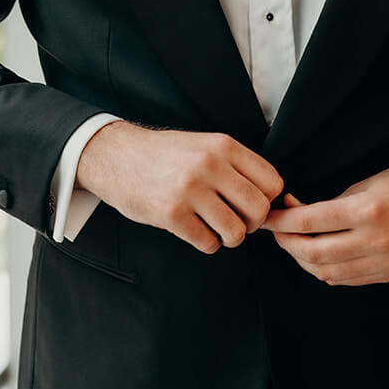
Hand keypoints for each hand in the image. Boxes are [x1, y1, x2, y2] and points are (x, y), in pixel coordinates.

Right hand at [75, 122, 284, 255]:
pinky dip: (207, 244)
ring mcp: (190, 190)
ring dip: (230, 237)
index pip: (272, 182)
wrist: (116, 156)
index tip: (252, 205)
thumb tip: (269, 196)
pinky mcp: (171, 214)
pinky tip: (197, 231)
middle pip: (259, 209)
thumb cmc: (165, 155)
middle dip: (252, 224)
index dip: (267, 200)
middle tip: (237, 222)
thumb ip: (235, 165)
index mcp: (224, 146)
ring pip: (236, 231)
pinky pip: (208, 243)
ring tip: (217, 229)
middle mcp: (210, 165)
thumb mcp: (204, 144)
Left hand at [258, 159, 388, 284]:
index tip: (267, 217)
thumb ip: (332, 203)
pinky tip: (317, 256)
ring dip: (303, 259)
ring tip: (293, 242)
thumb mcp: (366, 183)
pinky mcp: (388, 273)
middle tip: (276, 230)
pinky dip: (325, 270)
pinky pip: (346, 279)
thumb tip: (299, 213)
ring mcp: (383, 262)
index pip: (309, 222)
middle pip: (313, 253)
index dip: (281, 221)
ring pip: (326, 272)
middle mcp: (374, 241)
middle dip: (287, 243)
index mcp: (367, 211)